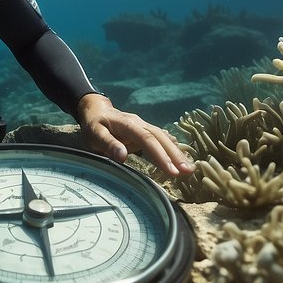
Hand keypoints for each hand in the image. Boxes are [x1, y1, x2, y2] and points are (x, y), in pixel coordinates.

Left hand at [76, 93, 193, 176]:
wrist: (96, 110)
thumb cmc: (94, 124)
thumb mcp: (94, 134)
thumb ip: (108, 144)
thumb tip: (122, 157)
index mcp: (128, 124)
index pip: (147, 140)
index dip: (161, 155)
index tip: (172, 170)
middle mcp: (140, 123)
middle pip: (161, 138)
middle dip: (175, 155)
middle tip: (187, 172)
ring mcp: (145, 127)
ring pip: (164, 138)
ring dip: (176, 153)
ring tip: (188, 170)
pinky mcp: (146, 132)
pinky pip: (161, 140)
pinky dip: (172, 149)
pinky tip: (182, 158)